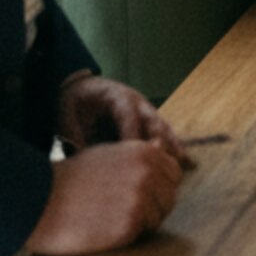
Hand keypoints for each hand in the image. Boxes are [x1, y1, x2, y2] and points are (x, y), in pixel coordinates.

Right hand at [24, 140, 183, 254]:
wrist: (40, 201)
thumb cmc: (71, 178)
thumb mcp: (107, 153)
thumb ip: (138, 152)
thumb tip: (163, 145)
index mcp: (145, 153)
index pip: (174, 173)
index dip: (160, 185)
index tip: (142, 193)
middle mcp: (148, 173)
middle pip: (170, 197)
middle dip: (154, 205)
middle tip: (125, 211)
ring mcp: (141, 200)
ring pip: (158, 218)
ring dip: (142, 222)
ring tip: (112, 219)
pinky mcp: (129, 226)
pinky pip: (141, 234)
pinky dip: (127, 235)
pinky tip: (105, 229)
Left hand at [56, 74, 190, 166]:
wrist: (80, 90)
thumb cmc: (75, 104)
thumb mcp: (69, 117)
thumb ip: (77, 139)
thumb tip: (85, 165)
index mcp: (117, 97)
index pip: (128, 116)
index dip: (131, 136)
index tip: (133, 159)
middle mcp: (136, 102)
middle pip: (153, 121)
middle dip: (159, 142)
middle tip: (163, 165)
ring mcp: (145, 111)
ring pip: (163, 128)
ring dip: (172, 146)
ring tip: (184, 164)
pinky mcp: (147, 122)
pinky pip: (164, 135)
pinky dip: (174, 148)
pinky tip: (186, 162)